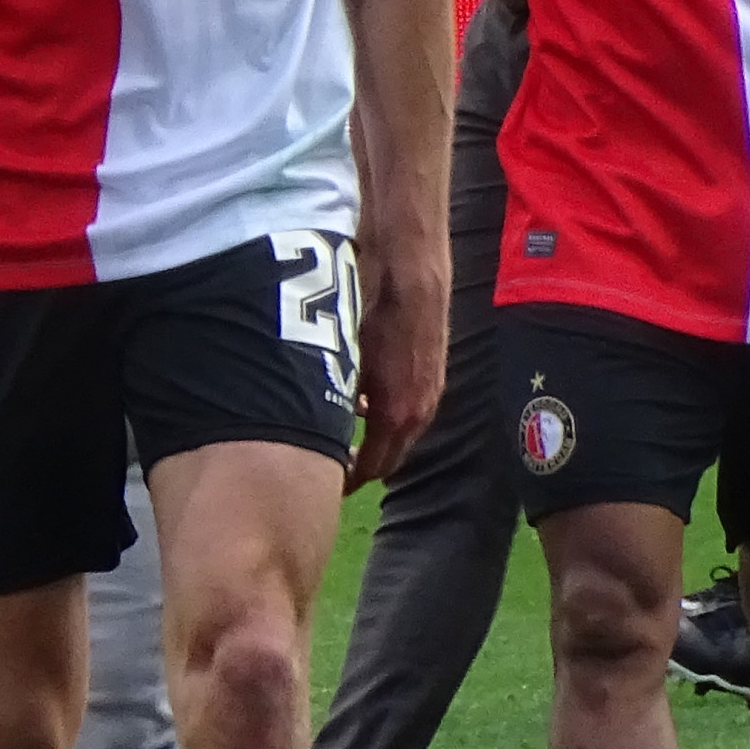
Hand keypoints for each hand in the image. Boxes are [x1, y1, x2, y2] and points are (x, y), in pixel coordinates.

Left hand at [346, 232, 447, 488]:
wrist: (409, 262)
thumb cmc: (367, 304)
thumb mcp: (340, 357)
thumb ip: (335, 399)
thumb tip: (316, 427)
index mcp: (396, 413)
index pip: (374, 468)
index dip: (347, 481)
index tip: (323, 486)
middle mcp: (420, 409)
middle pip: (390, 457)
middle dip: (360, 467)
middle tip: (326, 467)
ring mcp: (431, 390)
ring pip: (401, 433)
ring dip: (375, 440)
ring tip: (339, 437)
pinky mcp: (433, 370)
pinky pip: (410, 408)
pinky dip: (387, 416)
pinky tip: (360, 401)